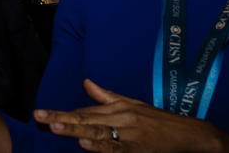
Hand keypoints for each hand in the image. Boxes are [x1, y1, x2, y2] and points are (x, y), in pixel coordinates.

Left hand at [34, 79, 228, 152]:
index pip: (84, 111)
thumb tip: (86, 83)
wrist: (189, 133)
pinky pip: (115, 148)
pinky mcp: (137, 149)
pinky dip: (100, 147)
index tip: (40, 113)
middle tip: (39, 118)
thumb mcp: (132, 104)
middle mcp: (120, 117)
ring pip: (96, 132)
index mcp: (117, 108)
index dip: (62, 113)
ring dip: (75, 130)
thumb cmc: (159, 120)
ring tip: (55, 127)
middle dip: (61, 119)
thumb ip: (106, 96)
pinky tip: (85, 144)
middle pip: (85, 119)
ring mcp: (128, 133)